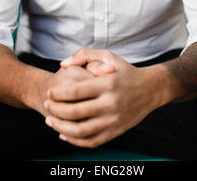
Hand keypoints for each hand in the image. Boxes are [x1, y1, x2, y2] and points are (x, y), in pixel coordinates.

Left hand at [45, 48, 164, 147]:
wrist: (150, 89)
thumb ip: (84, 55)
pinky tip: (64, 133)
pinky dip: (74, 140)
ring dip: (60, 127)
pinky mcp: (116, 131)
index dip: (58, 94)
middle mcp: (111, 103)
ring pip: (81, 130)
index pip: (75, 92)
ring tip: (50, 120)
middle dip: (55, 110)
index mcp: (107, 83)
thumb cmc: (125, 71)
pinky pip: (92, 141)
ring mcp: (113, 120)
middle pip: (75, 112)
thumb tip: (63, 64)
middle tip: (46, 105)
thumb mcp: (108, 56)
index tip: (49, 92)